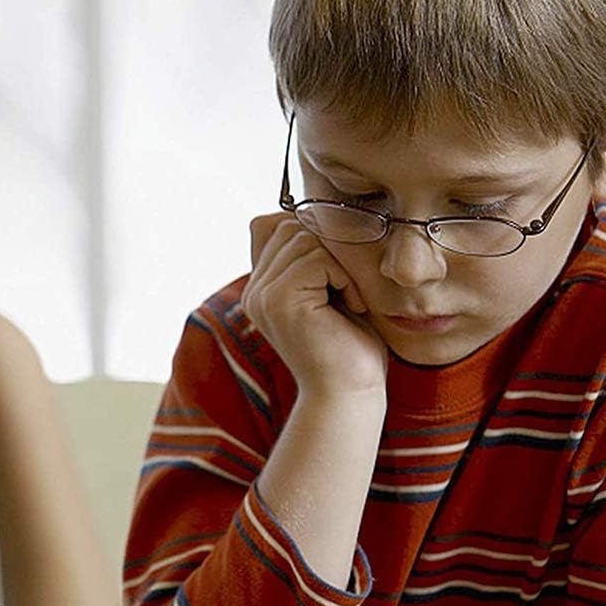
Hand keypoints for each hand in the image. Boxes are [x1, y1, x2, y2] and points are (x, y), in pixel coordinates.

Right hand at [242, 214, 387, 398]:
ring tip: (350, 300)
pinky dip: (343, 277)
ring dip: (340, 264)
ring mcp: (262, 296)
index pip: (276, 226)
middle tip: (348, 290)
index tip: (338, 277)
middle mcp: (254, 291)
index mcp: (262, 288)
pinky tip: (351, 306)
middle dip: (329, 249)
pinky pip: (316, 258)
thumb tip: (313, 211)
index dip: (314, 238)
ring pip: (304, 238)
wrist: (350, 394)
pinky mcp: (278, 301)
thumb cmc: (351, 348)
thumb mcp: (332, 291)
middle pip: (290, 226)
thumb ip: (314, 257)